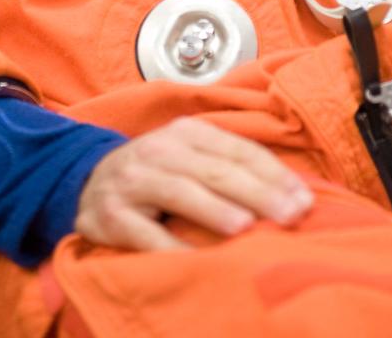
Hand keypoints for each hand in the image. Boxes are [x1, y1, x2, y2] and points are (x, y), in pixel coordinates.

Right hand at [75, 116, 312, 251]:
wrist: (87, 182)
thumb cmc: (156, 172)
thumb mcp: (190, 156)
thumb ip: (230, 167)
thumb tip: (290, 193)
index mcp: (186, 133)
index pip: (237, 150)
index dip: (273, 173)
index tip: (304, 200)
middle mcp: (161, 150)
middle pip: (215, 169)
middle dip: (257, 192)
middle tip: (290, 215)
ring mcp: (134, 181)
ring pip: (180, 191)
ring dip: (214, 209)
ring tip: (246, 226)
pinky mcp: (112, 214)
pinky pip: (144, 232)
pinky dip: (170, 246)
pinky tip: (196, 258)